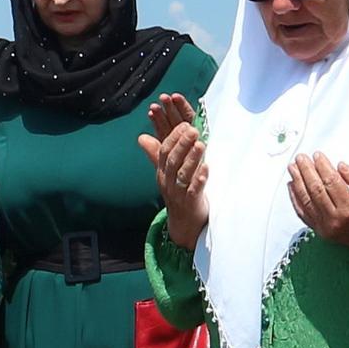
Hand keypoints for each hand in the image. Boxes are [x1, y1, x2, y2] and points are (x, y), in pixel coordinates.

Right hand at [139, 92, 209, 249]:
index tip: (184, 123)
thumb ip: (156, 154)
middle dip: (182, 143)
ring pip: (182, 174)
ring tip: (201, 144)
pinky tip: (206, 168)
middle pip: (172, 160)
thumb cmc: (178, 193)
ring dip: (192, 158)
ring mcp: (179, 192)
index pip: (164, 150)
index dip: (172, 136)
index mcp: (163, 171)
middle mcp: (168, 181)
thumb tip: (142, 137)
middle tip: (193, 130)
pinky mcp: (191, 203)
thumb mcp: (166, 173)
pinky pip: (194, 190)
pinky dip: (199, 179)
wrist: (184, 224)